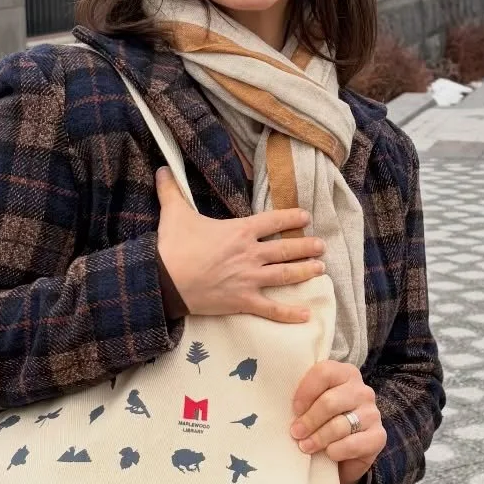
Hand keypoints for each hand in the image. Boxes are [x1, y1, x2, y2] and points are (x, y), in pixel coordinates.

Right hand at [155, 170, 325, 323]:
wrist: (164, 281)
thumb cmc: (172, 247)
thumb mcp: (174, 213)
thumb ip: (172, 190)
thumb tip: (162, 169)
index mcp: (240, 232)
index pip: (273, 221)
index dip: (291, 218)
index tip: (305, 217)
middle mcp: (250, 254)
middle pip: (286, 249)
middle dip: (306, 247)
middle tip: (322, 245)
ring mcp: (249, 279)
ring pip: (285, 275)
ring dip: (305, 271)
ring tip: (321, 268)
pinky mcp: (243, 301)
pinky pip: (271, 309)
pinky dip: (289, 313)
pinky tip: (306, 314)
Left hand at [290, 360, 386, 483]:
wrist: (342, 457)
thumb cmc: (321, 425)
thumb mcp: (311, 407)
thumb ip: (303, 400)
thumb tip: (281, 405)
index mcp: (345, 374)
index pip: (324, 372)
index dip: (305, 392)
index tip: (294, 409)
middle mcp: (362, 390)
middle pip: (330, 402)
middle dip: (309, 420)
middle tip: (296, 433)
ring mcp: (372, 413)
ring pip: (339, 425)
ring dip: (318, 438)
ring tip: (306, 446)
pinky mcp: (378, 437)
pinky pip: (352, 444)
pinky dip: (336, 451)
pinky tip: (329, 454)